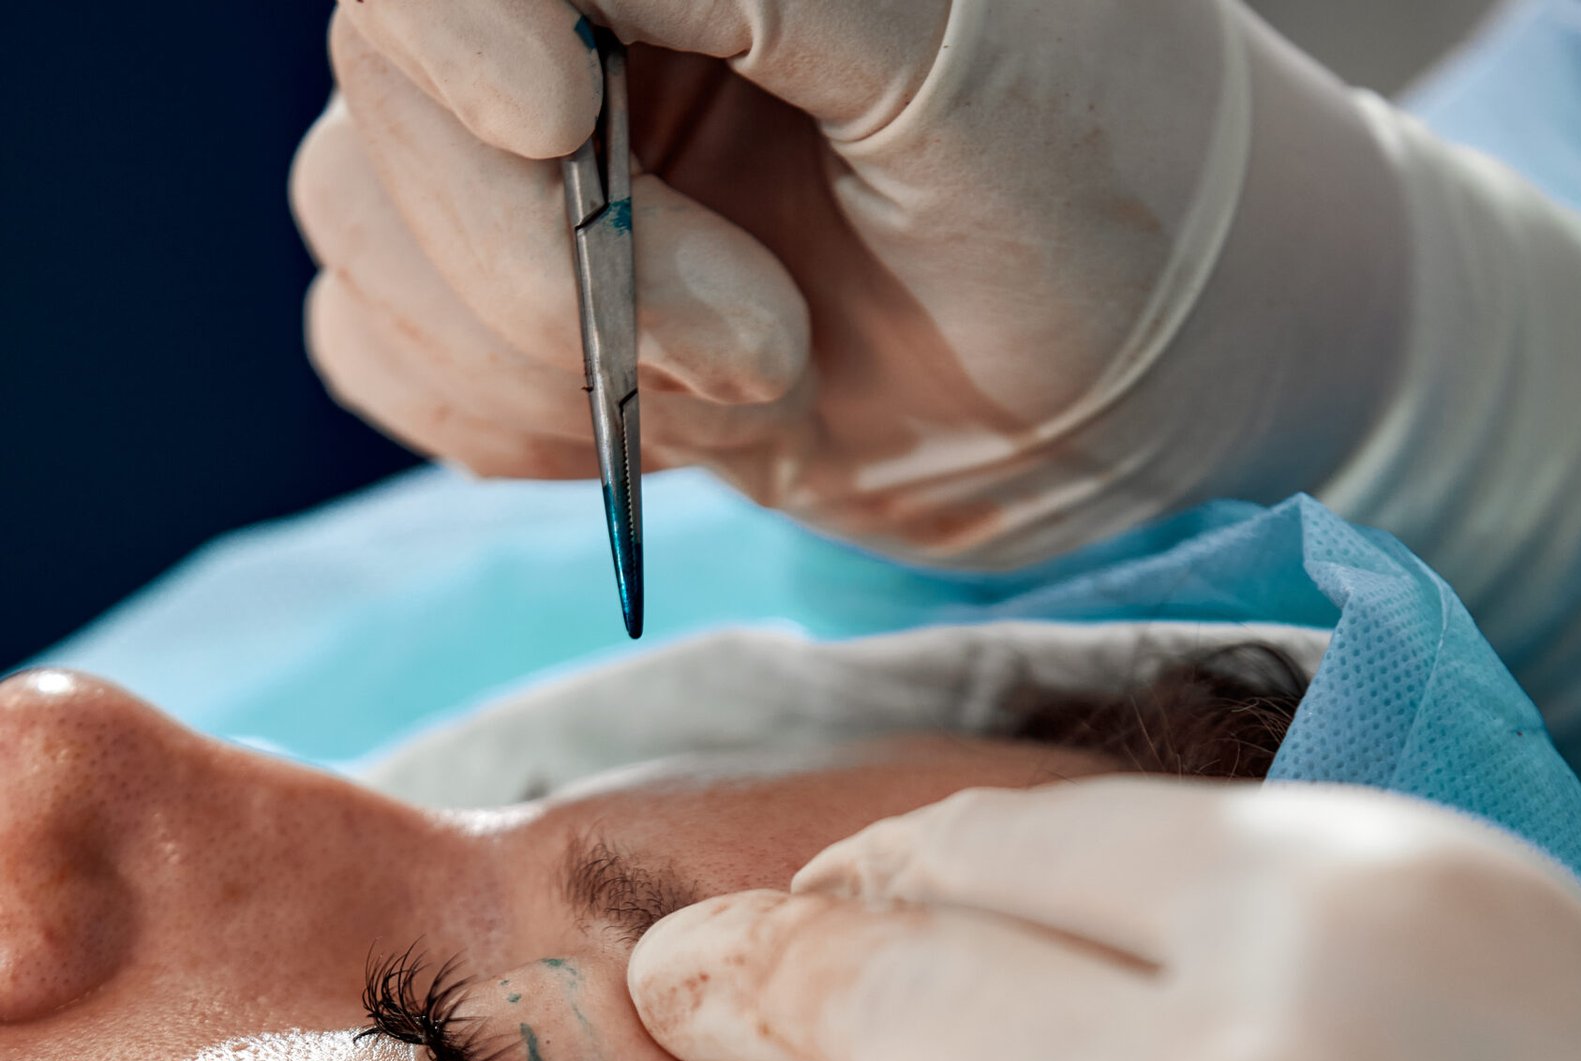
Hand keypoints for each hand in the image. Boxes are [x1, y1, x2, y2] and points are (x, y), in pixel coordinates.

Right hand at [289, 0, 1410, 564]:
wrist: (1141, 397)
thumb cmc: (1102, 199)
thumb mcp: (954, 51)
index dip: (465, 36)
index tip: (561, 130)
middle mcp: (591, 17)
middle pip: (388, 90)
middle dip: (561, 262)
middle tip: (769, 343)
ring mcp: (536, 160)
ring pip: (364, 228)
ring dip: (549, 360)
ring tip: (762, 373)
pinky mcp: (522, 306)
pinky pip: (378, 347)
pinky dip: (508, 421)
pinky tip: (671, 424)